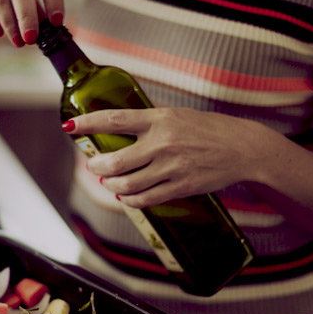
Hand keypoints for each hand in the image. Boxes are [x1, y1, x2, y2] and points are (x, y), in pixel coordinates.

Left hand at [64, 108, 265, 207]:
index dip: (88, 123)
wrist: (243, 148)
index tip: (69, 126)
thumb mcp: (178, 114)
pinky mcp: (181, 187)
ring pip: (126, 184)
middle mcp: (163, 143)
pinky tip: (125, 196)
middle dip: (96, 166)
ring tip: (108, 182)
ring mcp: (172, 167)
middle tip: (92, 166)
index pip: (114, 119)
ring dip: (110, 185)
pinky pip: (145, 199)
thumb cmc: (209, 128)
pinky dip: (129, 199)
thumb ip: (150, 119)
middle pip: (114, 161)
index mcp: (160, 119)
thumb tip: (121, 122)